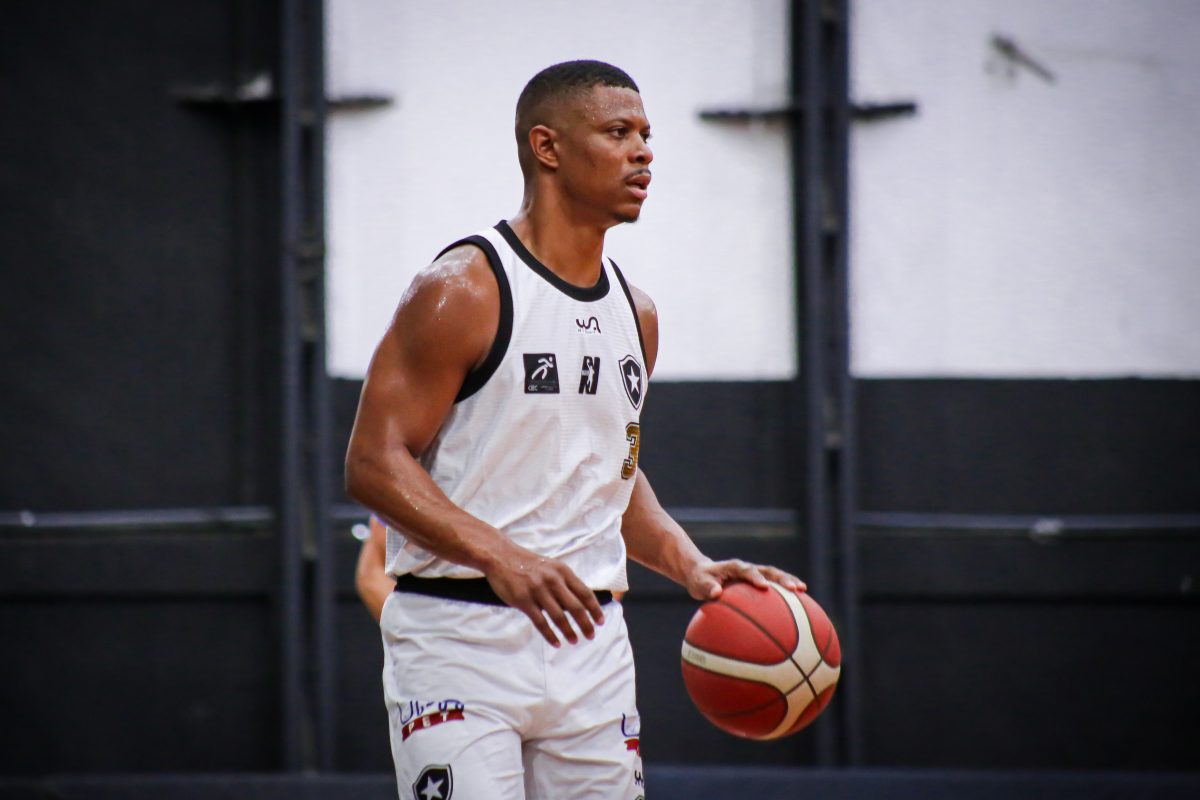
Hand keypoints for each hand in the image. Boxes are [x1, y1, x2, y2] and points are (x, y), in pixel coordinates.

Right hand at [485, 545, 605, 646]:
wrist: (501, 556)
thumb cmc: (528, 564)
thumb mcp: (551, 567)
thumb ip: (564, 582)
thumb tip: (580, 603)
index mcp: (562, 571)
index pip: (584, 593)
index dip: (594, 608)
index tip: (600, 621)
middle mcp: (552, 580)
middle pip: (575, 607)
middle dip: (585, 624)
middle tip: (591, 635)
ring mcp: (537, 590)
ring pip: (559, 616)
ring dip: (569, 631)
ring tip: (574, 640)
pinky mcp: (523, 600)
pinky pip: (540, 622)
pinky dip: (550, 634)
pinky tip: (556, 642)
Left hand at [684, 559, 806, 600]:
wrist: (702, 573)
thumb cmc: (700, 580)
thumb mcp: (699, 583)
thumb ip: (707, 587)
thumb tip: (716, 593)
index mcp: (734, 567)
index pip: (746, 570)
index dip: (756, 577)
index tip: (764, 587)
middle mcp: (748, 569)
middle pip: (768, 571)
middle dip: (782, 578)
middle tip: (795, 588)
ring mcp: (755, 575)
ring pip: (775, 576)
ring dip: (788, 582)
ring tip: (803, 590)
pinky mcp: (758, 582)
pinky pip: (773, 588)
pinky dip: (784, 594)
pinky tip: (797, 606)